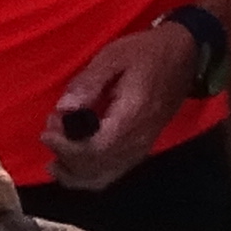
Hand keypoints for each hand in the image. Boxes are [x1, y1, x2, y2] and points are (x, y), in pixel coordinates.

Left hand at [39, 17, 202, 192]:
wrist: (183, 56)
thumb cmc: (146, 52)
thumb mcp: (113, 56)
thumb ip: (88, 83)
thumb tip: (62, 109)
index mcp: (131, 116)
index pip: (96, 149)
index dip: (66, 148)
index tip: (47, 132)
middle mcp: (138, 139)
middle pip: (96, 168)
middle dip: (65, 156)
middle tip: (49, 132)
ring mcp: (141, 148)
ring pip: (103, 177)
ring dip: (73, 172)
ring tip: (53, 155)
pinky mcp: (140, 150)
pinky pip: (112, 173)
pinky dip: (88, 175)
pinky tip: (70, 165)